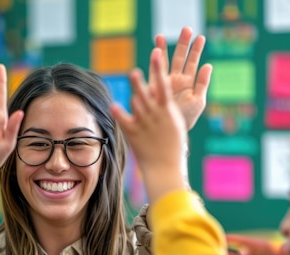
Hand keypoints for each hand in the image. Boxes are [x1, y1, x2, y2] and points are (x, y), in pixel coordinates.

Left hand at [112, 48, 187, 201]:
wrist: (165, 167)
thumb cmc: (173, 145)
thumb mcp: (175, 123)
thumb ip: (167, 107)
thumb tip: (164, 92)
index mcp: (168, 111)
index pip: (163, 86)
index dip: (159, 69)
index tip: (156, 53)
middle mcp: (156, 115)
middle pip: (147, 93)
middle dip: (142, 81)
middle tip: (136, 69)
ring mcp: (144, 124)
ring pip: (136, 103)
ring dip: (134, 91)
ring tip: (133, 75)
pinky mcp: (133, 134)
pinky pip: (125, 120)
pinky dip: (120, 113)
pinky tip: (114, 105)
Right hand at [150, 27, 211, 129]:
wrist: (172, 132)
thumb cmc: (187, 118)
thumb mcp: (198, 101)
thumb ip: (203, 82)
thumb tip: (209, 64)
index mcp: (188, 82)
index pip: (192, 62)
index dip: (196, 50)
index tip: (201, 37)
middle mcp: (175, 80)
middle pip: (178, 58)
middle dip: (182, 44)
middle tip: (186, 29)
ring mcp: (163, 84)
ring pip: (163, 63)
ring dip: (162, 50)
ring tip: (161, 37)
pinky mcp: (153, 90)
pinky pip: (153, 74)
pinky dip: (153, 64)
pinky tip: (154, 53)